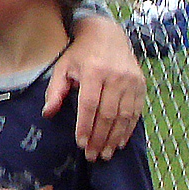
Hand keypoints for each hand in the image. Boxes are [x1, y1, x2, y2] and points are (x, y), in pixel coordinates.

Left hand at [44, 19, 145, 160]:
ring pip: (124, 116)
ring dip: (114, 138)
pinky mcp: (140, 84)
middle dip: (99, 138)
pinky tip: (119, 142)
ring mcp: (130, 80)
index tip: (80, 143)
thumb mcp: (63, 67)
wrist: (107, 34)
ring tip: (105, 154)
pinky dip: (128, 129)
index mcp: (93, 71)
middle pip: (108, 114)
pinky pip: (136, 111)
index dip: (85, 126)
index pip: (89, 104)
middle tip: (92, 155)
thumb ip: (55, 91)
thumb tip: (47, 114)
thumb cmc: (80, 53)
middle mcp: (115, 76)